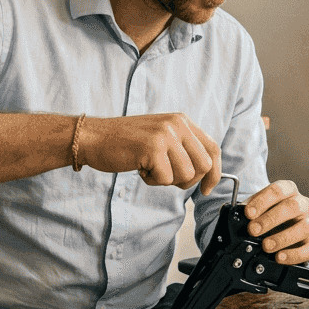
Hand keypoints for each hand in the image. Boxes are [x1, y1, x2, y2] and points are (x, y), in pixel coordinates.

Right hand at [79, 113, 221, 194]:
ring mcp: (165, 135)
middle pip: (204, 166)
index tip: (206, 188)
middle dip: (187, 180)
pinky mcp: (153, 148)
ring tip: (149, 168)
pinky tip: (139, 168)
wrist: (94, 137)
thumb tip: (207, 172)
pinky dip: (151, 181)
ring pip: (186, 175)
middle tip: (166, 177)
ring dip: (166, 180)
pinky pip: (165, 179)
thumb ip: (183, 148)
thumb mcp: (161, 136)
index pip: (213, 149)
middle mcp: (177, 124)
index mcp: (182, 120)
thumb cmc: (125, 142)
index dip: (215, 173)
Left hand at [242, 180, 308, 265]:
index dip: (263, 201)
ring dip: (283, 237)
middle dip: (271, 219)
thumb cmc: (265, 213)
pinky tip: (279, 257)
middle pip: (293, 207)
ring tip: (266, 246)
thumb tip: (236, 216)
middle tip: (254, 230)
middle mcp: (302, 204)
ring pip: (305, 227)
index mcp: (288, 190)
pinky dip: (294, 255)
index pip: (278, 190)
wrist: (275, 225)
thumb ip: (248, 209)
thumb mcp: (256, 207)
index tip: (248, 213)